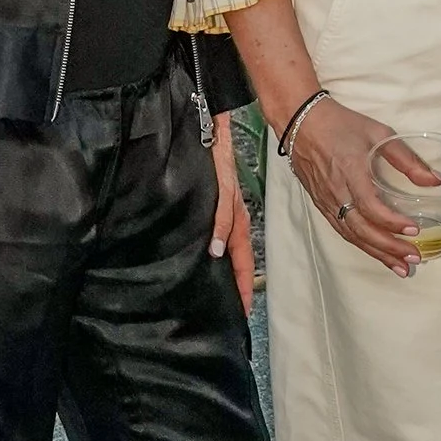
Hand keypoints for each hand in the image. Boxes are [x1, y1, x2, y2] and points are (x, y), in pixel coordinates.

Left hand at [208, 131, 256, 315]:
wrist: (206, 125)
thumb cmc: (216, 157)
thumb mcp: (223, 191)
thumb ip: (221, 220)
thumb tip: (218, 253)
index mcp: (238, 221)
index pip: (242, 264)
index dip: (242, 289)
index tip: (242, 315)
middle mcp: (228, 222)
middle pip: (233, 262)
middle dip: (233, 287)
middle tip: (226, 312)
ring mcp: (218, 215)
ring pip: (222, 251)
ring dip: (221, 272)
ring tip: (213, 294)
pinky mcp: (205, 207)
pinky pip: (209, 237)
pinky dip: (207, 254)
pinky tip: (197, 261)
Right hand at [287, 98, 437, 277]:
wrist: (301, 123)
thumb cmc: (342, 125)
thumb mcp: (378, 133)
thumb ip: (407, 159)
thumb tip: (436, 180)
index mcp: (350, 172)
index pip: (370, 207)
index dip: (392, 222)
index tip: (414, 231)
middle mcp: (336, 192)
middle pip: (362, 229)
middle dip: (389, 247)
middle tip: (414, 258)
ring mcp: (326, 201)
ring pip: (352, 235)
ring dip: (377, 253)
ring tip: (400, 267)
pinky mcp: (321, 205)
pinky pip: (342, 230)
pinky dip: (361, 244)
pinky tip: (377, 252)